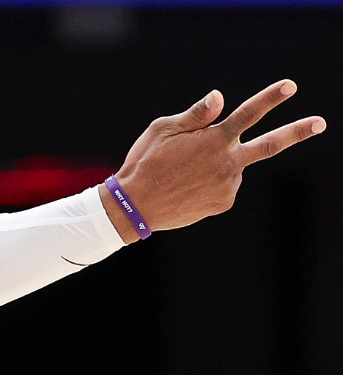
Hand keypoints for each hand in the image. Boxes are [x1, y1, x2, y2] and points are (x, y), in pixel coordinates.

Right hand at [106, 79, 324, 241]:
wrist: (135, 207)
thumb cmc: (145, 162)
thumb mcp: (162, 130)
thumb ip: (196, 115)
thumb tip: (220, 96)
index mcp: (213, 139)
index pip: (248, 113)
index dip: (270, 98)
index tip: (290, 86)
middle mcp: (227, 162)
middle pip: (270, 145)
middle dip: (297, 132)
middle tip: (320, 122)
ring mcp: (228, 184)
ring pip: (234, 166)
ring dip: (219, 163)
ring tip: (185, 172)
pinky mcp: (224, 202)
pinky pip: (225, 185)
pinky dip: (213, 181)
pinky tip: (188, 186)